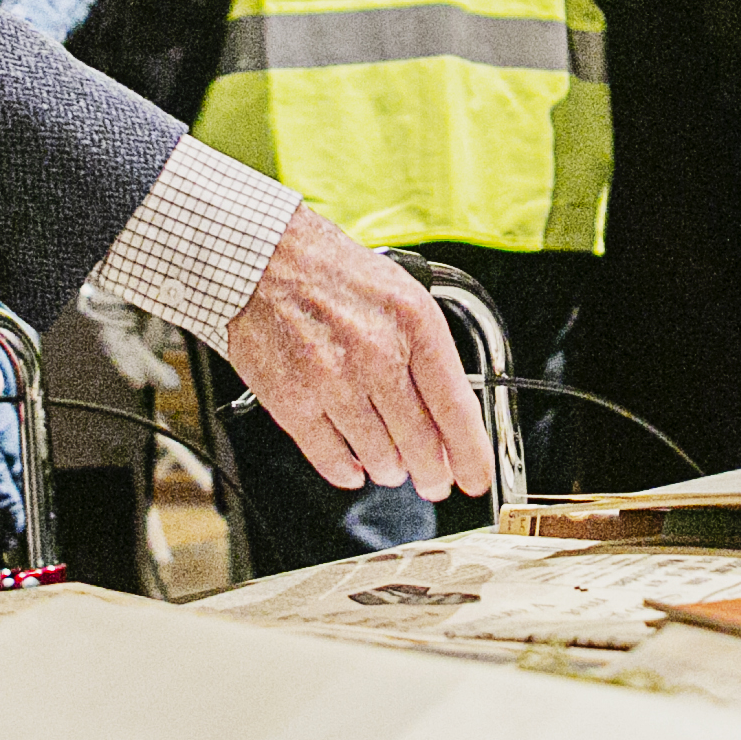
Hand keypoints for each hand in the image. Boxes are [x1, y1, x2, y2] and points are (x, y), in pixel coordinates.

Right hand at [217, 208, 489, 499]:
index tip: (475, 476)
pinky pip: (329, 457)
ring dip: (389, 468)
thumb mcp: (401, 296)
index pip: (455, 407)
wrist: (265, 258)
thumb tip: (447, 416)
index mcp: (413, 324)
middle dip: (432, 473)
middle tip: (434, 481)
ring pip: (379, 456)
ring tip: (390, 465)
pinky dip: (345, 470)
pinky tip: (352, 468)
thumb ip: (427, 354)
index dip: (470, 454)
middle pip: (420, 442)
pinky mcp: (292, 399)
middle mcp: (376, 353)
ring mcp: (332, 380)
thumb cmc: (334, 274)